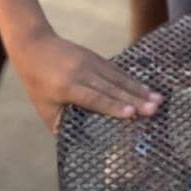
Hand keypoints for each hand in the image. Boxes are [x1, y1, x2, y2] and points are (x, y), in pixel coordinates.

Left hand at [9, 26, 163, 130]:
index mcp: (66, 88)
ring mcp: (89, 62)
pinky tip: (145, 88)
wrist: (34, 45)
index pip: (93, 98)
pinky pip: (116, 70)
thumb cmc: (37, 82)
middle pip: (111, 88)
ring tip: (157, 99)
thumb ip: (62, 125)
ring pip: (118, 77)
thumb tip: (80, 145)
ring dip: (138, 89)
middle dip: (134, 98)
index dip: (113, 106)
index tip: (131, 113)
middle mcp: (81, 73)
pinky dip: (131, 80)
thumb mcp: (44, 107)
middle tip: (154, 108)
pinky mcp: (95, 57)